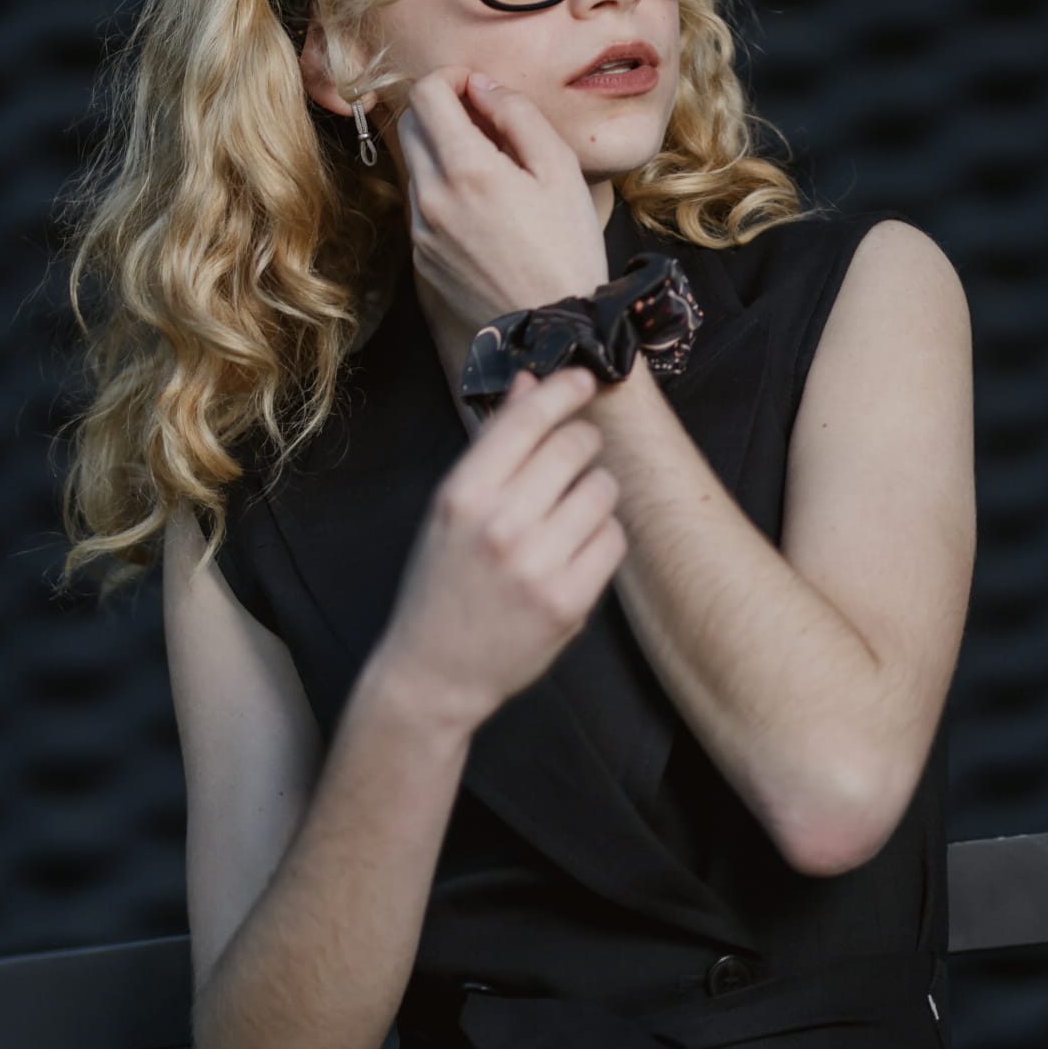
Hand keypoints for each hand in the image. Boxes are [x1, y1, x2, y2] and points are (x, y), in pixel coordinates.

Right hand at [379, 365, 626, 733]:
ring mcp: (538, 564)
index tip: (583, 377)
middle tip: (572, 460)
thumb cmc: (441, 581)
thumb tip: (530, 383)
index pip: (526, 420)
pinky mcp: (570, 600)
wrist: (434, 671)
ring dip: (593, 493)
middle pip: (575, 447)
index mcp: (463, 494)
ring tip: (567, 515)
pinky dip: (601, 537)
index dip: (562, 389)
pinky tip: (574, 550)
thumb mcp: (452, 508)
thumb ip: (494, 445)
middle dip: (581, 444)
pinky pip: (613, 538)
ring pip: (602, 489)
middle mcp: (501, 524)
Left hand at [395, 69, 610, 342]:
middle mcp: (430, 196)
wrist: (550, 329)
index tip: (478, 88)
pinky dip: (443, 190)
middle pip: (410, 124)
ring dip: (443, 152)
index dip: (452, 77)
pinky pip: (421, 204)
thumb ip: (517, 114)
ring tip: (492, 171)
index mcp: (466, 168)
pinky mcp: (421, 256)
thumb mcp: (559, 169)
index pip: (426, 93)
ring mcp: (420, 229)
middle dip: (442, 109)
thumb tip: (483, 86)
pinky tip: (484, 211)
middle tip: (485, 123)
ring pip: (415, 165)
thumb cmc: (566, 248)